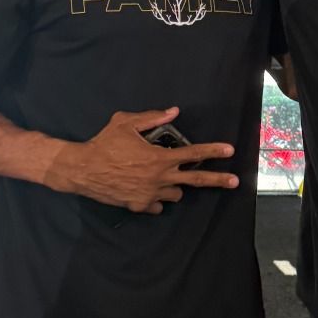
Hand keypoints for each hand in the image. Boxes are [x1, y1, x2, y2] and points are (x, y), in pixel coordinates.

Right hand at [43, 107, 238, 213]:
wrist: (82, 170)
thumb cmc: (104, 144)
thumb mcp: (125, 123)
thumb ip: (151, 117)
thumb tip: (173, 112)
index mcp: (160, 157)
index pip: (193, 153)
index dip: (213, 151)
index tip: (230, 150)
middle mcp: (160, 178)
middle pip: (197, 180)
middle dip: (218, 180)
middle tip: (235, 181)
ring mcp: (151, 194)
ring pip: (176, 194)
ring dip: (175, 186)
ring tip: (164, 177)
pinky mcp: (140, 206)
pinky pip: (158, 205)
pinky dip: (156, 199)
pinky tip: (148, 190)